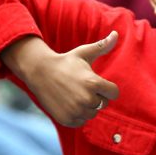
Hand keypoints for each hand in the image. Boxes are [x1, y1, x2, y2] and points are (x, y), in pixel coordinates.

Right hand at [3, 31, 119, 126]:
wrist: (39, 71)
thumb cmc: (65, 61)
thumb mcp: (84, 53)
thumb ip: (102, 46)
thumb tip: (116, 34)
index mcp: (94, 83)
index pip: (114, 93)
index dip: (107, 87)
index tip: (95, 82)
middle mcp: (86, 99)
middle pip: (103, 104)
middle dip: (96, 96)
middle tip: (81, 87)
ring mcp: (76, 110)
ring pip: (92, 113)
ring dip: (87, 106)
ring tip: (74, 94)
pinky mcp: (67, 119)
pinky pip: (81, 121)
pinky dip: (77, 115)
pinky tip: (68, 103)